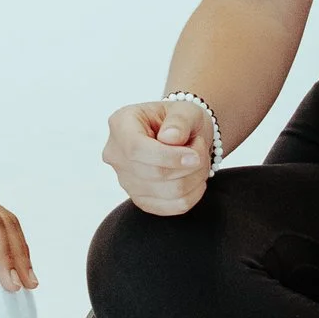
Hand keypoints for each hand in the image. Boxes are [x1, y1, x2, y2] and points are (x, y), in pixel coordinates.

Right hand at [103, 98, 218, 217]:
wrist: (182, 136)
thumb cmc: (180, 120)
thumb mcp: (184, 109)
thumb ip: (179, 120)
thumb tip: (171, 138)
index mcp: (121, 124)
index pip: (136, 149)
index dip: (168, 156)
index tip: (194, 156)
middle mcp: (116, 154)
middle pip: (153, 174)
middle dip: (188, 167)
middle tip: (201, 151)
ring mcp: (125, 181)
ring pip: (166, 193)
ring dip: (194, 179)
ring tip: (200, 162)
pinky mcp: (140, 200)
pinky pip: (171, 207)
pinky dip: (192, 195)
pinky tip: (196, 178)